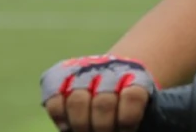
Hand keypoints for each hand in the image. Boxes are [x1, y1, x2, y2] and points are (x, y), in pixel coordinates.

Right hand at [40, 55, 155, 131]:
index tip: (126, 131)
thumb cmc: (129, 100)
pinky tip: (68, 128)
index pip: (132, 96)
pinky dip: (60, 119)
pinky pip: (55, 101)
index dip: (127, 121)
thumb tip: (130, 131)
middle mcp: (108, 70)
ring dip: (81, 126)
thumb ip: (133, 115)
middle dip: (102, 128)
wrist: (114, 72)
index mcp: (135, 75)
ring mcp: (83, 71)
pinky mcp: (59, 76)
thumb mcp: (141, 105)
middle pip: (103, 103)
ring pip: (77, 101)